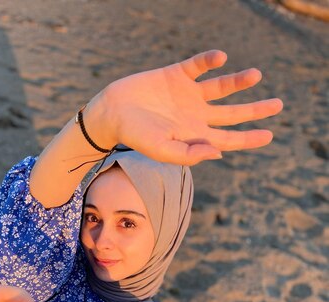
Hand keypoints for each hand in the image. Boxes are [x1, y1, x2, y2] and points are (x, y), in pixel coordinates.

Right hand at [98, 49, 282, 164]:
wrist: (112, 112)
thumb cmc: (135, 136)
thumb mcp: (162, 149)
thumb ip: (190, 154)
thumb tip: (220, 152)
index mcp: (194, 135)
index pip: (227, 139)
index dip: (249, 139)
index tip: (269, 136)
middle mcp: (195, 115)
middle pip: (232, 114)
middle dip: (255, 111)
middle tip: (278, 106)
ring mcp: (187, 94)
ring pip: (221, 88)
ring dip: (239, 81)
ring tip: (256, 76)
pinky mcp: (176, 75)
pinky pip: (198, 65)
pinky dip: (210, 60)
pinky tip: (220, 58)